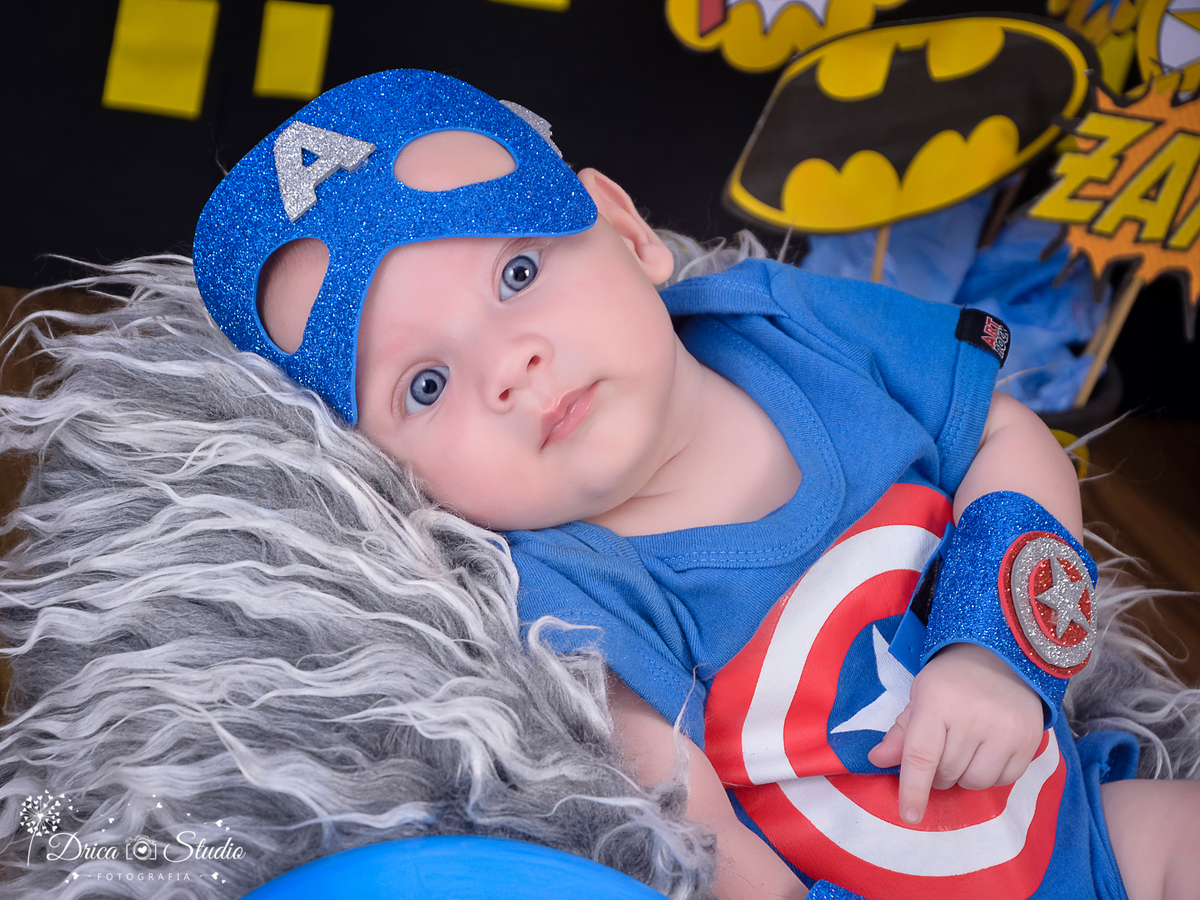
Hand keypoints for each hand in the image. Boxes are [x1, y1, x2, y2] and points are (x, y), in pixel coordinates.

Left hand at [865, 642, 1042, 824]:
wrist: (1003, 658)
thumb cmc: (951, 680)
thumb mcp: (920, 697)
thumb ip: (900, 733)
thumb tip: (877, 760)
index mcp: (937, 703)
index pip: (921, 756)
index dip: (912, 790)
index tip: (909, 815)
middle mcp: (973, 718)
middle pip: (946, 773)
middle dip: (936, 774)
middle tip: (940, 750)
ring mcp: (1005, 732)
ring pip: (974, 782)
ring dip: (962, 776)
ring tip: (964, 750)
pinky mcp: (1029, 742)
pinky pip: (1002, 781)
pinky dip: (989, 775)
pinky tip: (987, 751)